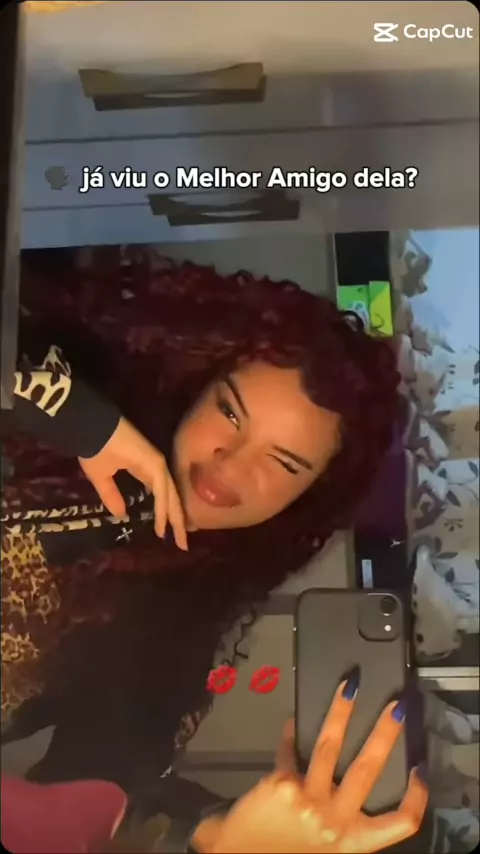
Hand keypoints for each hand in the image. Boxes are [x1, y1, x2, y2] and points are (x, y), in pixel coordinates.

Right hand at [79, 416, 187, 549]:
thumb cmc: (94, 449)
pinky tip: (163, 526)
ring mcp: (157, 465)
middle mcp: (156, 468)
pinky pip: (161, 491)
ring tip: (180, 539)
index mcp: (146, 470)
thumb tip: (121, 515)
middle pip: (172, 499)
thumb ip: (112, 496)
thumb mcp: (101, 478)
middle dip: (178, 522)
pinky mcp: (154, 463)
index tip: (168, 533)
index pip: (163, 496)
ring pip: (171, 497)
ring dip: (176, 519)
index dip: (166, 514)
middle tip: (183, 544)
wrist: (90, 430)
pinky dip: (163, 510)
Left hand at [193, 681, 427, 853]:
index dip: (416, 797)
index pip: (399, 823)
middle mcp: (335, 821)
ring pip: (330, 746)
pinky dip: (289, 736)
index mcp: (350, 844)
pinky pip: (289, 752)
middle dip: (385, 733)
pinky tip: (290, 723)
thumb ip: (332, 831)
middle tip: (397, 707)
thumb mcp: (318, 852)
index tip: (421, 771)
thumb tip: (339, 806)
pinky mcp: (281, 783)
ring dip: (341, 712)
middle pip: (368, 769)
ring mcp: (309, 799)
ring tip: (349, 687)